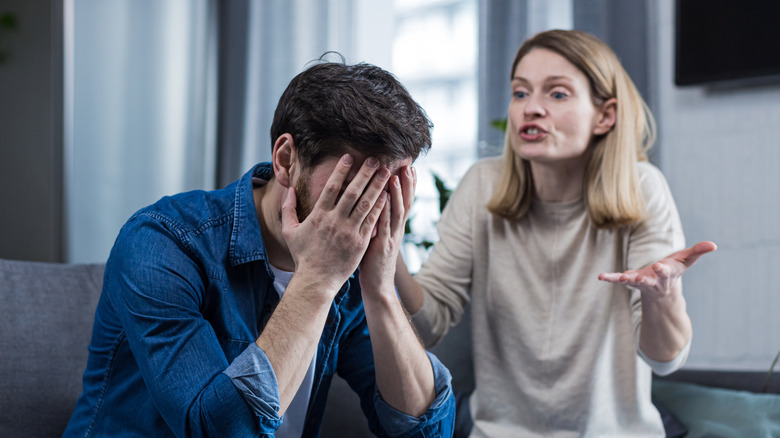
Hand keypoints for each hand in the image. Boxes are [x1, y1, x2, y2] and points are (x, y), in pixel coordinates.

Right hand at [281, 154, 390, 293]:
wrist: (316, 281)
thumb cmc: (303, 256)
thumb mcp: (289, 231)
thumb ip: (287, 209)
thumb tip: (288, 190)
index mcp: (319, 216)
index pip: (331, 188)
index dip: (341, 171)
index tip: (349, 157)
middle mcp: (335, 221)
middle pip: (352, 191)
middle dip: (364, 173)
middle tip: (374, 159)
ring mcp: (349, 232)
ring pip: (366, 204)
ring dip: (376, 186)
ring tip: (385, 172)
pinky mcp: (360, 242)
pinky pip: (372, 221)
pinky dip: (380, 206)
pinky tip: (387, 195)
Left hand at [359, 165, 415, 295]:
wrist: (378, 286)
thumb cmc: (373, 262)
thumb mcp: (378, 238)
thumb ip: (378, 222)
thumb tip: (374, 205)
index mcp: (395, 227)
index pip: (404, 202)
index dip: (408, 185)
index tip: (410, 167)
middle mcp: (396, 230)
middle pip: (405, 203)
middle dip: (407, 184)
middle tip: (409, 165)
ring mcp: (391, 238)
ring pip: (396, 212)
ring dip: (396, 194)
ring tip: (395, 176)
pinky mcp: (382, 246)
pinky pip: (383, 225)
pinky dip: (384, 211)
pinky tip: (382, 198)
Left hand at [598, 241, 716, 297]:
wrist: (662, 288)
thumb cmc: (675, 270)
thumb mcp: (687, 260)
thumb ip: (698, 251)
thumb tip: (713, 245)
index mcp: (667, 274)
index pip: (667, 272)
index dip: (664, 269)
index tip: (660, 266)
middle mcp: (654, 280)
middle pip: (651, 280)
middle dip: (646, 278)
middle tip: (640, 277)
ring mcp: (640, 282)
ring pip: (633, 282)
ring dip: (626, 280)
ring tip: (618, 279)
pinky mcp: (629, 280)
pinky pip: (618, 279)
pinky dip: (610, 278)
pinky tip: (601, 277)